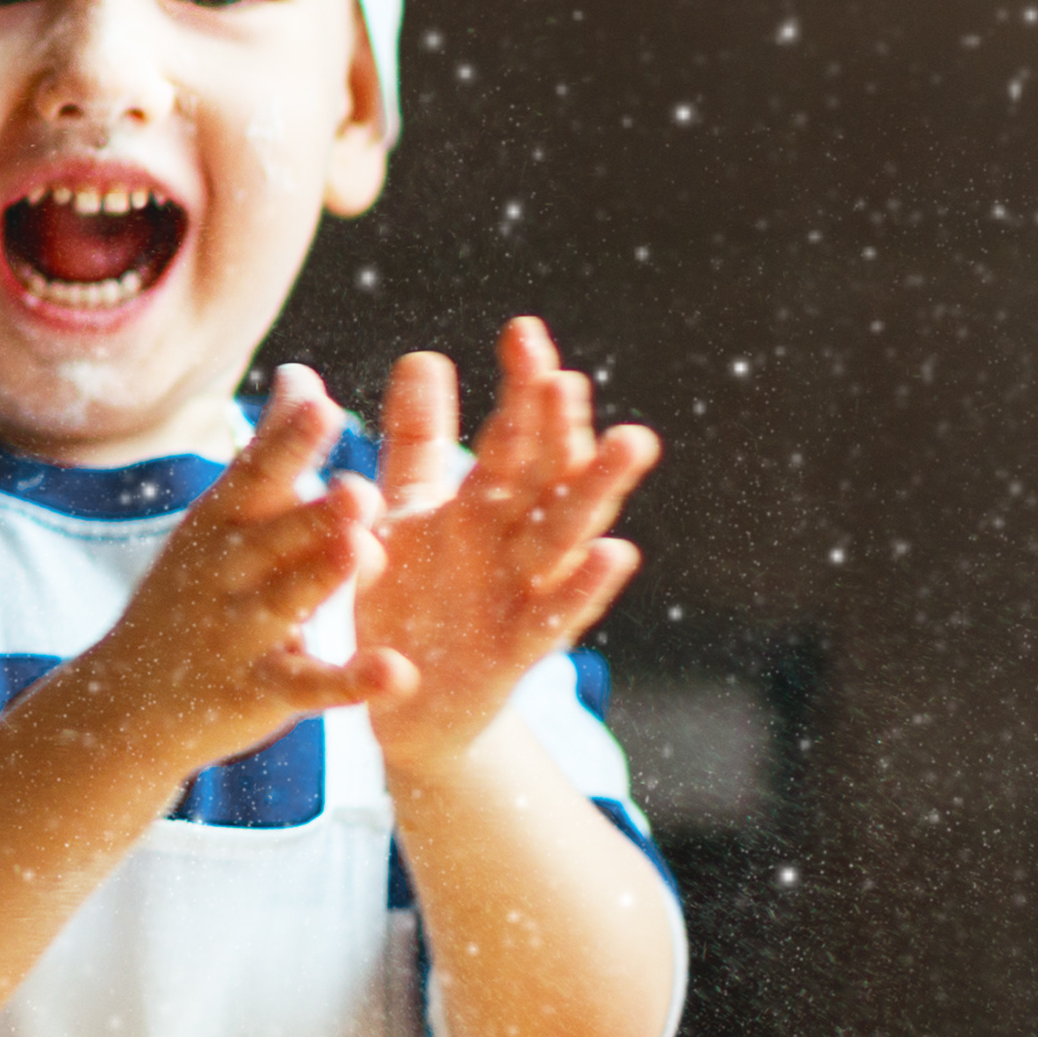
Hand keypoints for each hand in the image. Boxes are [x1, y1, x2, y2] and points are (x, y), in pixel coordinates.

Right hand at [62, 365, 412, 774]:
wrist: (124, 702)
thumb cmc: (191, 593)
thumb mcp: (220, 519)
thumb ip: (270, 451)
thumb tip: (301, 372)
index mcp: (219, 524)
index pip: (254, 475)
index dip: (287, 444)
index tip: (321, 405)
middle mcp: (223, 574)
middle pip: (271, 538)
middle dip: (311, 513)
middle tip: (359, 486)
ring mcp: (237, 634)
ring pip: (285, 603)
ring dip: (320, 579)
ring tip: (360, 553)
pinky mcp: (259, 692)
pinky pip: (309, 686)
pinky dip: (350, 683)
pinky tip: (395, 673)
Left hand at [360, 318, 653, 782]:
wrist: (406, 704)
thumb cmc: (413, 599)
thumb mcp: (405, 514)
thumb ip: (416, 443)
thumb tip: (426, 355)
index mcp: (485, 505)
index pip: (513, 436)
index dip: (522, 388)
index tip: (524, 332)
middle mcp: (514, 542)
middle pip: (546, 475)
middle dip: (559, 428)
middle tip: (567, 376)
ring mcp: (524, 593)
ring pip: (568, 536)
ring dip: (599, 490)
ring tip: (633, 440)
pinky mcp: (519, 652)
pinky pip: (556, 616)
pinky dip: (586, 587)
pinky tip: (618, 552)